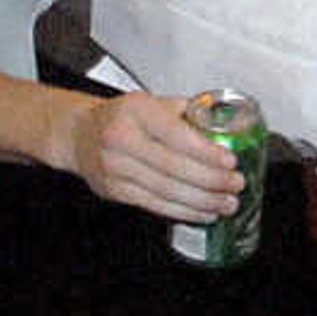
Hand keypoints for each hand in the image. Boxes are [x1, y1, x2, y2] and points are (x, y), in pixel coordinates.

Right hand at [60, 90, 242, 223]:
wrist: (79, 133)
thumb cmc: (124, 117)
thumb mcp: (153, 103)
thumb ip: (188, 113)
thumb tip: (227, 127)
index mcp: (136, 111)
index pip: (177, 135)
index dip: (206, 152)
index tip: (231, 162)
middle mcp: (120, 138)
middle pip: (173, 167)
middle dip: (211, 180)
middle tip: (236, 185)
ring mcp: (114, 167)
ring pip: (166, 190)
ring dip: (202, 201)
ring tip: (227, 203)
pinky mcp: (113, 190)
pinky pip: (154, 204)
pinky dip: (183, 211)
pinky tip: (204, 212)